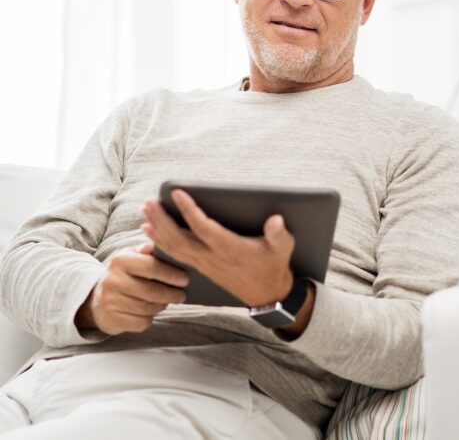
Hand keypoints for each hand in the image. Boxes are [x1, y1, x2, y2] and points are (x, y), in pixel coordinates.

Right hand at [75, 242, 188, 334]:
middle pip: (151, 291)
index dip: (171, 274)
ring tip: (167, 301)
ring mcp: (109, 302)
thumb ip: (149, 250)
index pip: (152, 267)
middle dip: (171, 294)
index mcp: (120, 261)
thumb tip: (163, 243)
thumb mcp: (134, 257)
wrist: (99, 299)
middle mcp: (112, 281)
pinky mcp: (111, 320)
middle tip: (182, 295)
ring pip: (148, 308)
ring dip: (162, 305)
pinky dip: (150, 318)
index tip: (185, 279)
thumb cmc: (126, 275)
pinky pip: (141, 322)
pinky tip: (151, 312)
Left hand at [141, 189, 294, 306]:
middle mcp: (212, 257)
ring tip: (146, 212)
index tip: (177, 193)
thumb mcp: (283, 248)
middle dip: (161, 220)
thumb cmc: (273, 266)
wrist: (266, 294)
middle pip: (179, 239)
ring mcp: (204, 264)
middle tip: (150, 203)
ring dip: (157, 230)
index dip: (189, 210)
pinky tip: (150, 232)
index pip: (203, 228)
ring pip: (173, 247)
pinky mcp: (201, 267)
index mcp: (230, 249)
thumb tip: (276, 220)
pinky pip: (175, 255)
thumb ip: (279, 234)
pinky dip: (160, 243)